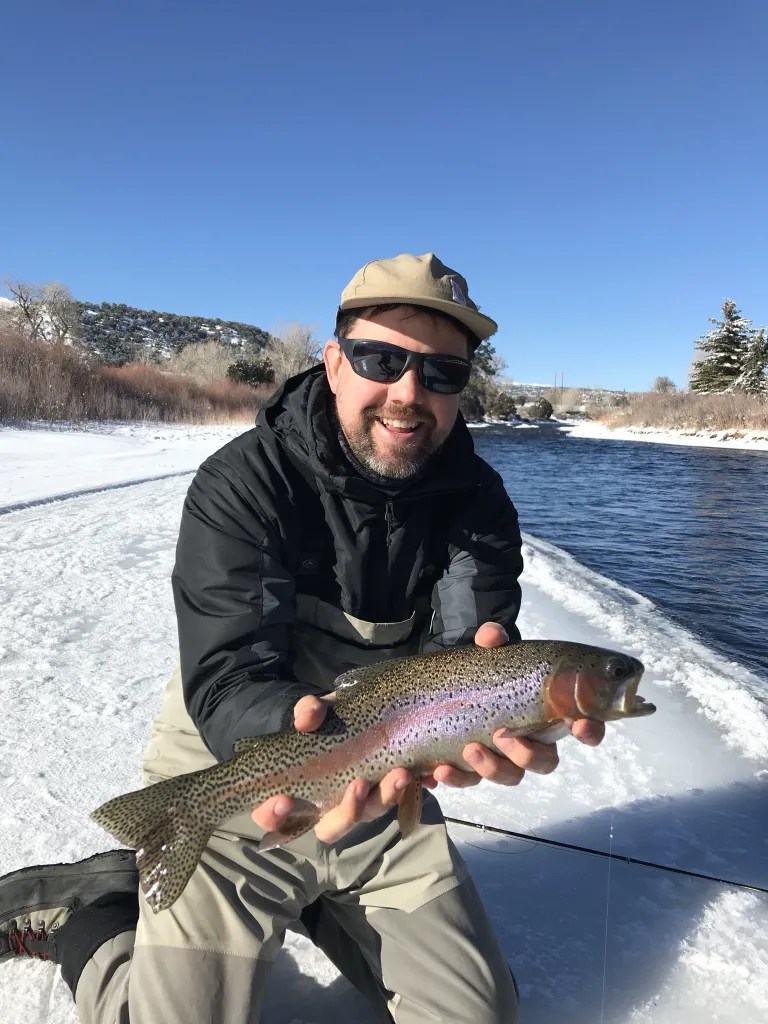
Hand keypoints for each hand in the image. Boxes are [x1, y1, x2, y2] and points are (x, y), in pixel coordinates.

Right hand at [250, 692, 413, 842]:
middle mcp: (331, 808)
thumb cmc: (326, 722)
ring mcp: (363, 803)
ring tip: (402, 774)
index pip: (275, 821)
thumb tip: (306, 720)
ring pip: (374, 812)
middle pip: (335, 826)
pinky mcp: (391, 792)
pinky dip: (417, 789)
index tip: (282, 800)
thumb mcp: (316, 712)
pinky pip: (405, 799)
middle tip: (359, 785)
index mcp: (298, 796)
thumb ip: (309, 712)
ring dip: (388, 797)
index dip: (274, 816)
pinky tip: (430, 774)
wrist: (360, 717)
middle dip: (348, 811)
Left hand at [426, 621, 605, 789]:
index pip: (584, 727)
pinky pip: (470, 781)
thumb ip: (493, 641)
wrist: (453, 684)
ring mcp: (504, 758)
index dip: (590, 731)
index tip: (581, 724)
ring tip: (470, 749)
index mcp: (548, 713)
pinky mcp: (474, 768)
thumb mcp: (492, 653)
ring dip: (492, 768)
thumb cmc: (488, 670)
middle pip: (545, 761)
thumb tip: (491, 635)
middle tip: (504, 735)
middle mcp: (532, 741)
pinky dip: (457, 779)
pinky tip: (440, 771)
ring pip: (511, 776)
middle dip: (528, 754)